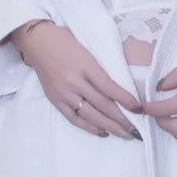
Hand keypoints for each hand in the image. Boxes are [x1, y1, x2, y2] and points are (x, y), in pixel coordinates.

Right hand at [10, 21, 141, 139]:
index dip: (125, 99)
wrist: (38, 42)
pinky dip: (89, 127)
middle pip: (102, 105)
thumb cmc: (66, 41)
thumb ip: (101, 69)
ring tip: (123, 134)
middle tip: (135, 130)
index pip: (109, 87)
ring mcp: (64, 93)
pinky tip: (102, 132)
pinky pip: (74, 118)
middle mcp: (75, 82)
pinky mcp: (56, 100)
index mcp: (86, 66)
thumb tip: (120, 88)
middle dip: (121, 119)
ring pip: (90, 115)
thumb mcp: (88, 50)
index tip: (138, 109)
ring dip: (109, 127)